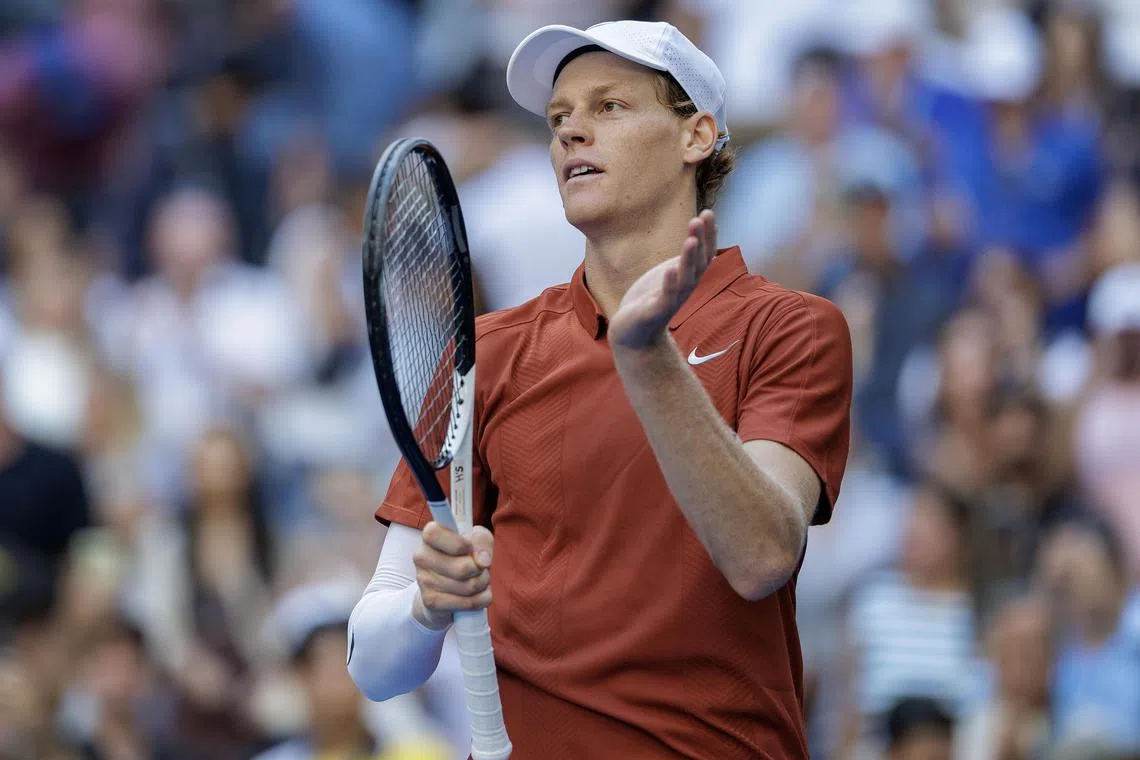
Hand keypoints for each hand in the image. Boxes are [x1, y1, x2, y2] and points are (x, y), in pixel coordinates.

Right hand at [412, 521, 493, 629]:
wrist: (444, 589)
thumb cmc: (463, 557)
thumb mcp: (476, 541)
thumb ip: (482, 541)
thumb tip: (482, 560)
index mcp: (430, 535)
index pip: (435, 534)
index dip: (459, 544)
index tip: (469, 548)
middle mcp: (422, 556)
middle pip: (463, 568)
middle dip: (481, 571)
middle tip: (481, 570)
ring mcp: (424, 580)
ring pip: (468, 586)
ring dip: (482, 585)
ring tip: (478, 581)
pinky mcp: (431, 601)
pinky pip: (466, 603)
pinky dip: (480, 600)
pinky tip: (477, 596)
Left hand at [608, 210, 716, 349]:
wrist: (632, 332)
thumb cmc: (651, 299)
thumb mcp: (669, 273)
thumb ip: (683, 259)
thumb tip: (697, 235)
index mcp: (688, 277)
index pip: (704, 253)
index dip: (708, 234)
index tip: (707, 212)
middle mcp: (684, 288)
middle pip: (699, 263)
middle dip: (701, 241)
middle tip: (700, 218)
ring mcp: (671, 301)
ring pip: (685, 279)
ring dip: (689, 260)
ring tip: (691, 240)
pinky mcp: (655, 313)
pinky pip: (665, 298)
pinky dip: (669, 284)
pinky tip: (670, 270)